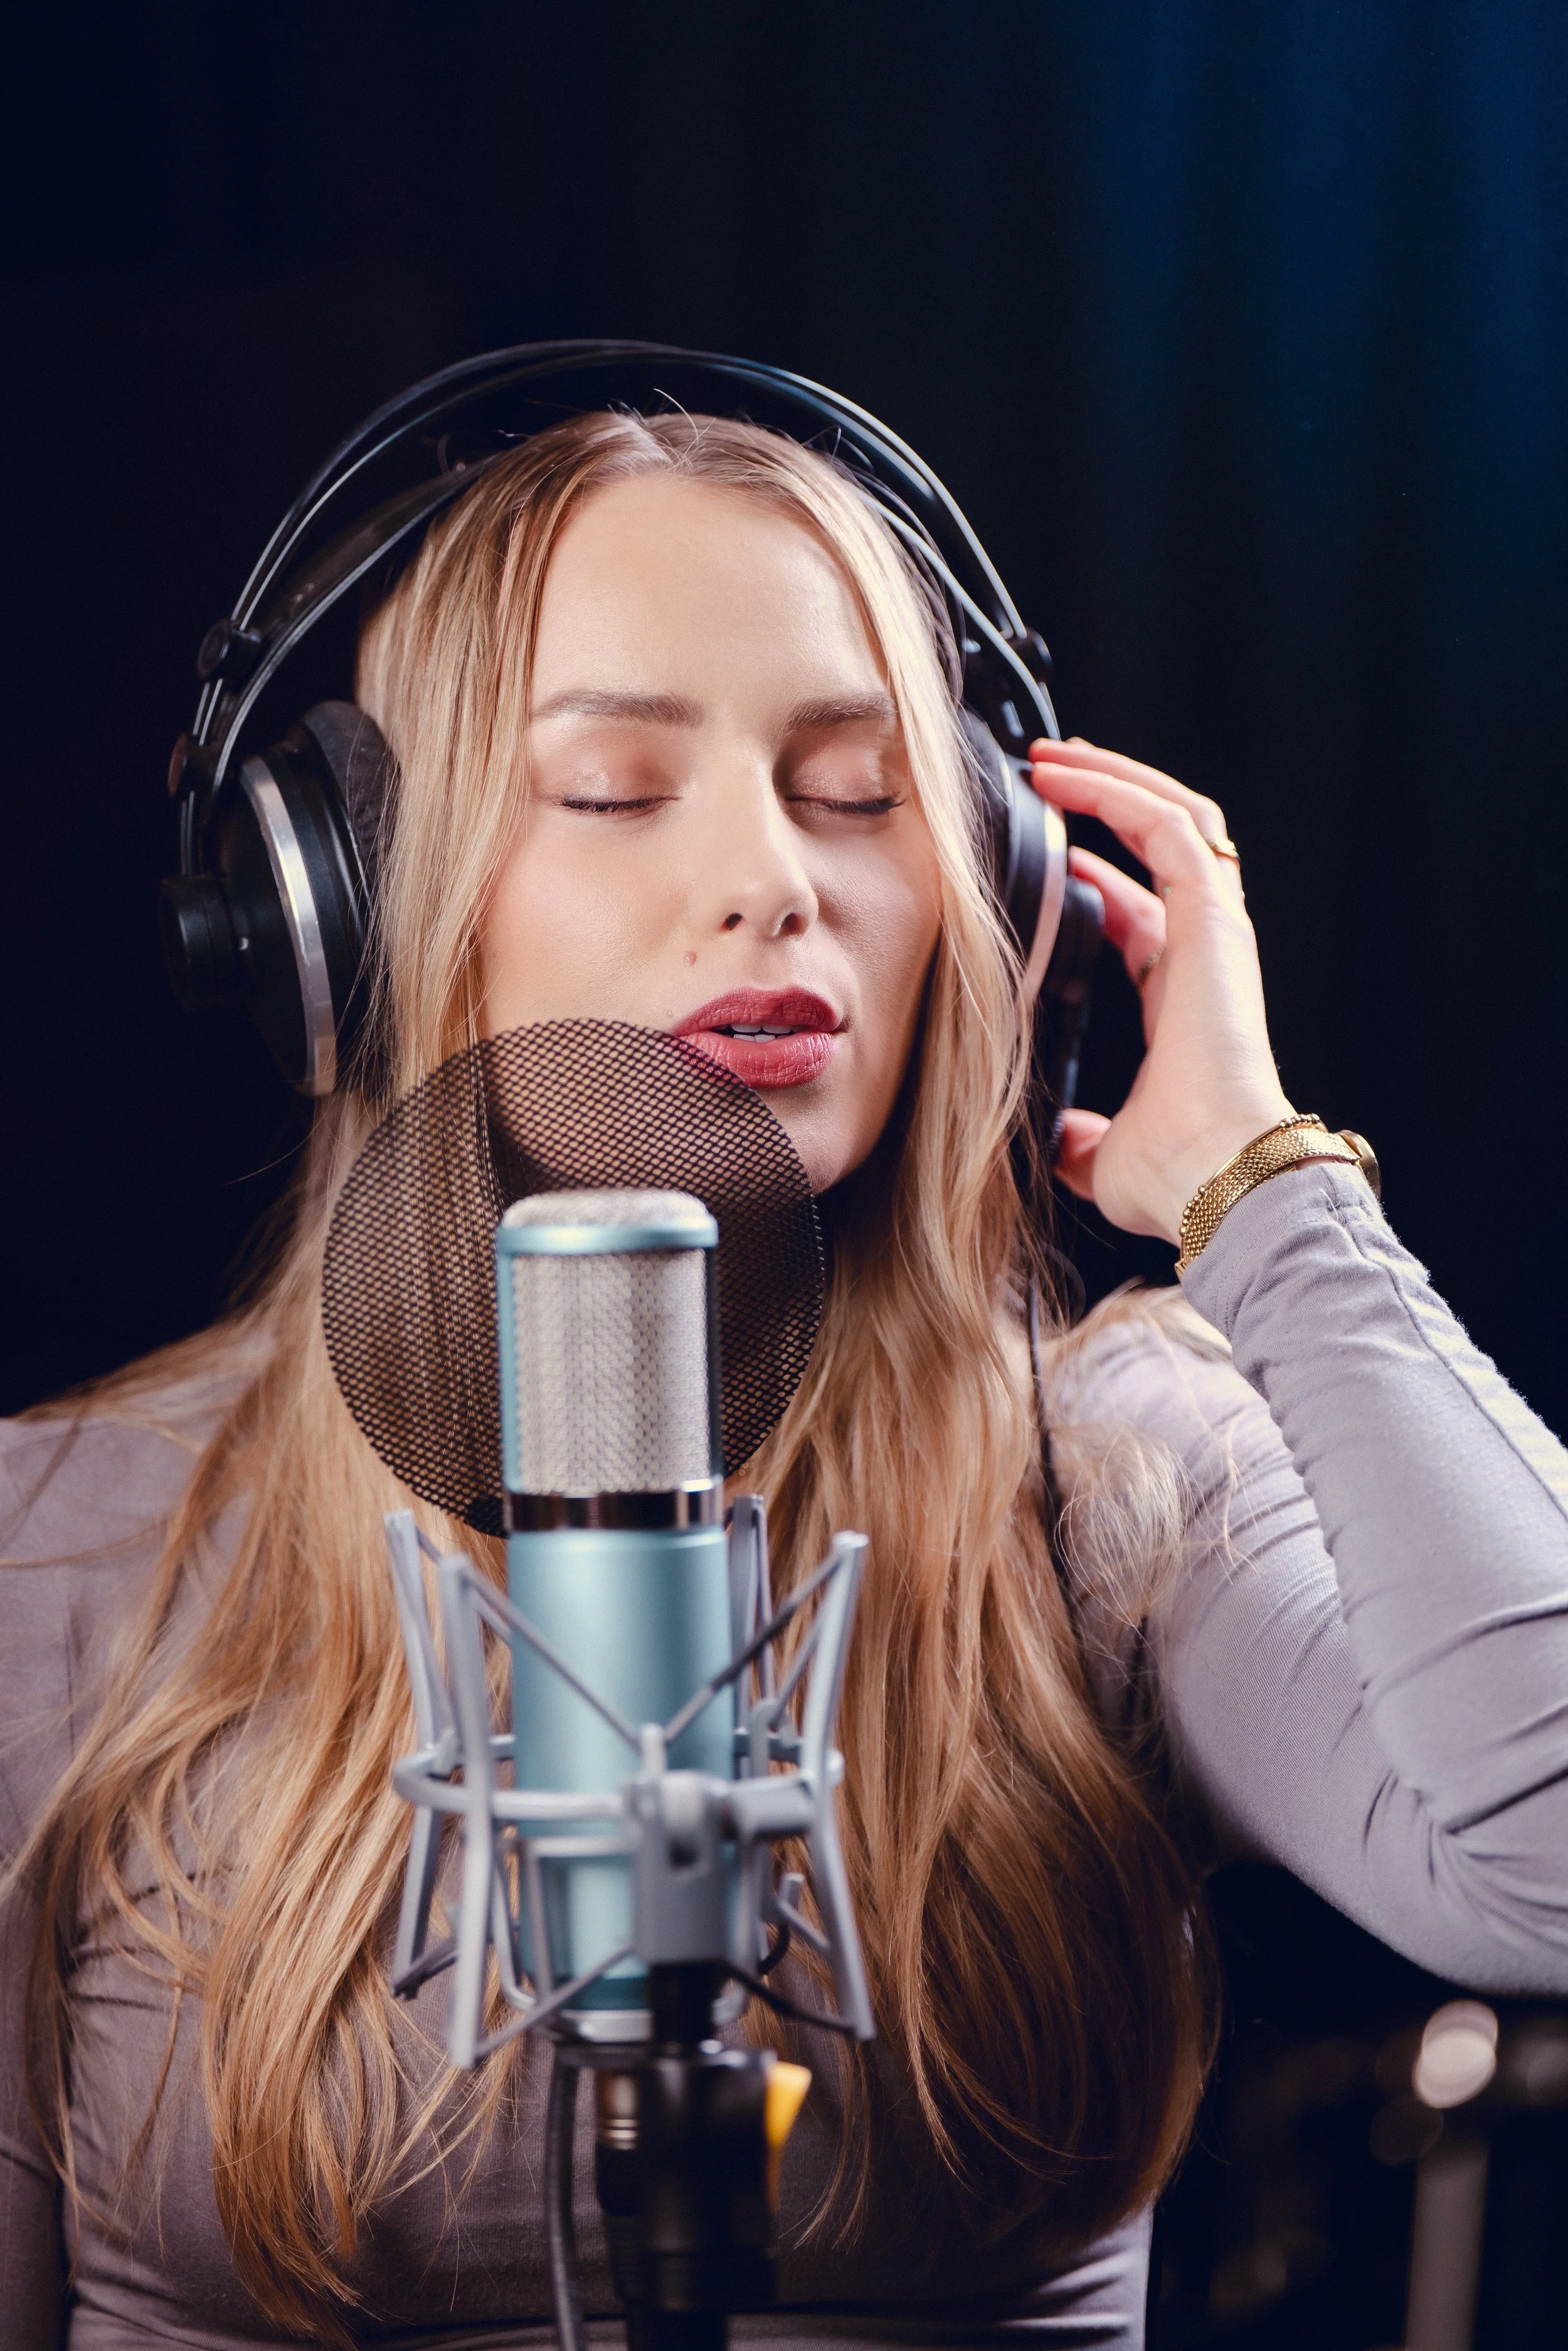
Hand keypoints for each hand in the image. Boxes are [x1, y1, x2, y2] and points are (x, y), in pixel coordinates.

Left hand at [1029, 737, 1293, 1245]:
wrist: (1220, 1175)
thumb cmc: (1179, 1173)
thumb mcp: (1101, 1155)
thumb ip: (1078, 1138)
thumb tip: (1057, 1143)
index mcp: (1182, 1000)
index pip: (1143, 913)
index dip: (1098, 878)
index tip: (1051, 856)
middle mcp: (1205, 955)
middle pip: (1168, 848)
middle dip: (1113, 801)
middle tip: (1051, 775)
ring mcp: (1215, 932)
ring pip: (1176, 819)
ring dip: (1113, 779)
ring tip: (1053, 757)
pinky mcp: (1212, 919)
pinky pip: (1167, 827)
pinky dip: (1117, 791)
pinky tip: (1067, 775)